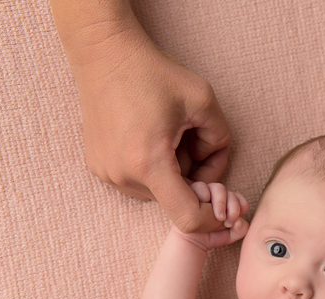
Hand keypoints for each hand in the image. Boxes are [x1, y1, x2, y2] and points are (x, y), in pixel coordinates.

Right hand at [65, 13, 230, 232]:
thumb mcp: (204, 101)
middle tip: (196, 140)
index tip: (225, 203)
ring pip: (159, 192)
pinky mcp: (99, 168)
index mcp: (149, 162)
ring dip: (174, 173)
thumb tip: (214, 169)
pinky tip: (151, 136)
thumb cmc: (154, 73)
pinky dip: (155, 168)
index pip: (187, 218)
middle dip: (195, 180)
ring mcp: (107, 174)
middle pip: (175, 201)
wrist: (105, 54)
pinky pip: (140, 182)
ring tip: (170, 134)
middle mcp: (123, 175)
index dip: (213, 218)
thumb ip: (221, 140)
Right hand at [170, 181, 248, 251]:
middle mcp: (219, 196)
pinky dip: (204, 196)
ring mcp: (206, 192)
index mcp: (230, 204)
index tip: (234, 222)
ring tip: (218, 217)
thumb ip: (241, 229)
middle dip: (233, 208)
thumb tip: (239, 220)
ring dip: (221, 202)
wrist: (190, 242)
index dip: (241, 208)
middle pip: (231, 193)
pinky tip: (200, 208)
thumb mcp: (230, 235)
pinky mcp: (192, 191)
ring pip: (218, 188)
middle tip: (227, 222)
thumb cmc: (210, 236)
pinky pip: (201, 186)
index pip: (240, 200)